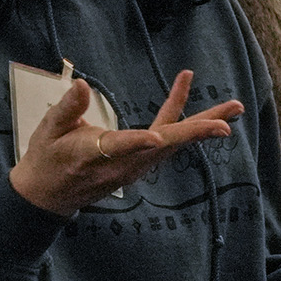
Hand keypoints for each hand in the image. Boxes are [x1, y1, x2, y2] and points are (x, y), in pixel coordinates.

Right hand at [9, 70, 242, 215]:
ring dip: (204, 126)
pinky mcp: (140, 165)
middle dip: (196, 130)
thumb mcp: (48, 130)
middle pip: (164, 146)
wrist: (47, 196)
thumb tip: (81, 84)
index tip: (156, 138)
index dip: (138, 143)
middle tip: (227, 120)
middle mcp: (122, 165)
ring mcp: (134, 168)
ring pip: (173, 144)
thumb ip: (68, 108)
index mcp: (95, 155)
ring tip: (233, 108)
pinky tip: (206, 114)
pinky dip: (186, 124)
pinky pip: (167, 143)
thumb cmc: (46, 158)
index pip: (120, 148)